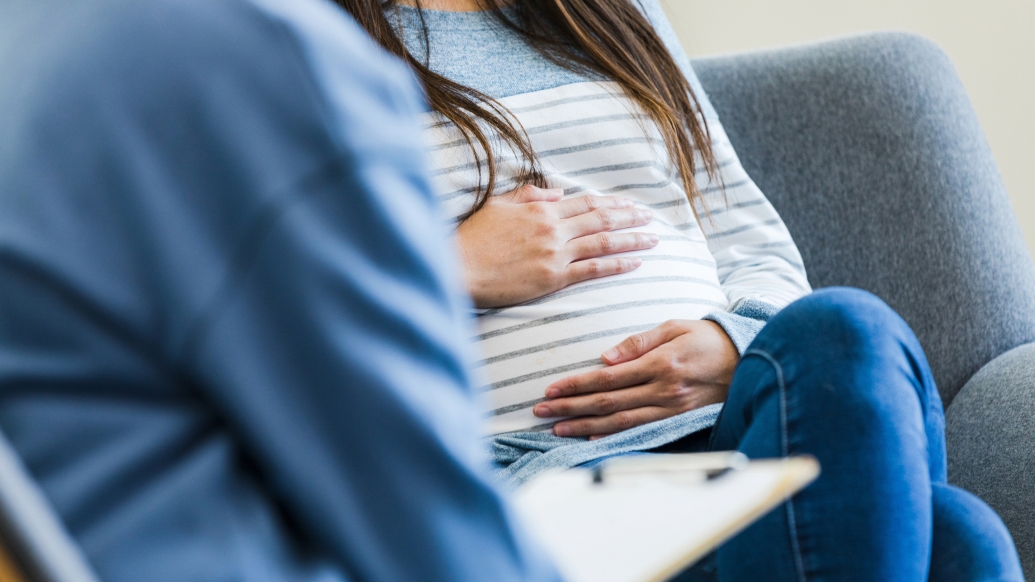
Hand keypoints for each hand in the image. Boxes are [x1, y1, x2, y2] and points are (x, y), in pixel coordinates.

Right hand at [454, 185, 656, 307]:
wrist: (460, 268)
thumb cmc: (473, 238)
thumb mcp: (498, 205)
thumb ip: (529, 195)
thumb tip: (557, 192)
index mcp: (540, 209)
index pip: (585, 202)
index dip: (611, 203)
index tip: (629, 204)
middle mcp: (553, 228)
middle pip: (601, 219)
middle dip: (630, 217)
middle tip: (650, 217)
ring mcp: (555, 253)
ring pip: (603, 243)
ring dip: (632, 240)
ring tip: (653, 239)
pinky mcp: (553, 278)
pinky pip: (592, 270)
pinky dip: (616, 265)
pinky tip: (634, 263)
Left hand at [533, 320, 738, 438]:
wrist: (747, 359)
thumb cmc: (707, 338)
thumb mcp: (674, 327)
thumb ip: (638, 342)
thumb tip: (605, 358)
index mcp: (659, 364)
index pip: (607, 378)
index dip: (575, 384)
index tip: (551, 389)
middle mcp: (662, 391)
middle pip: (606, 402)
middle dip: (570, 408)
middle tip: (541, 411)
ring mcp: (670, 410)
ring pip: (619, 421)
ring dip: (584, 426)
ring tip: (557, 429)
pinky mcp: (677, 420)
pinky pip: (639, 430)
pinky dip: (613, 436)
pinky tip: (590, 437)